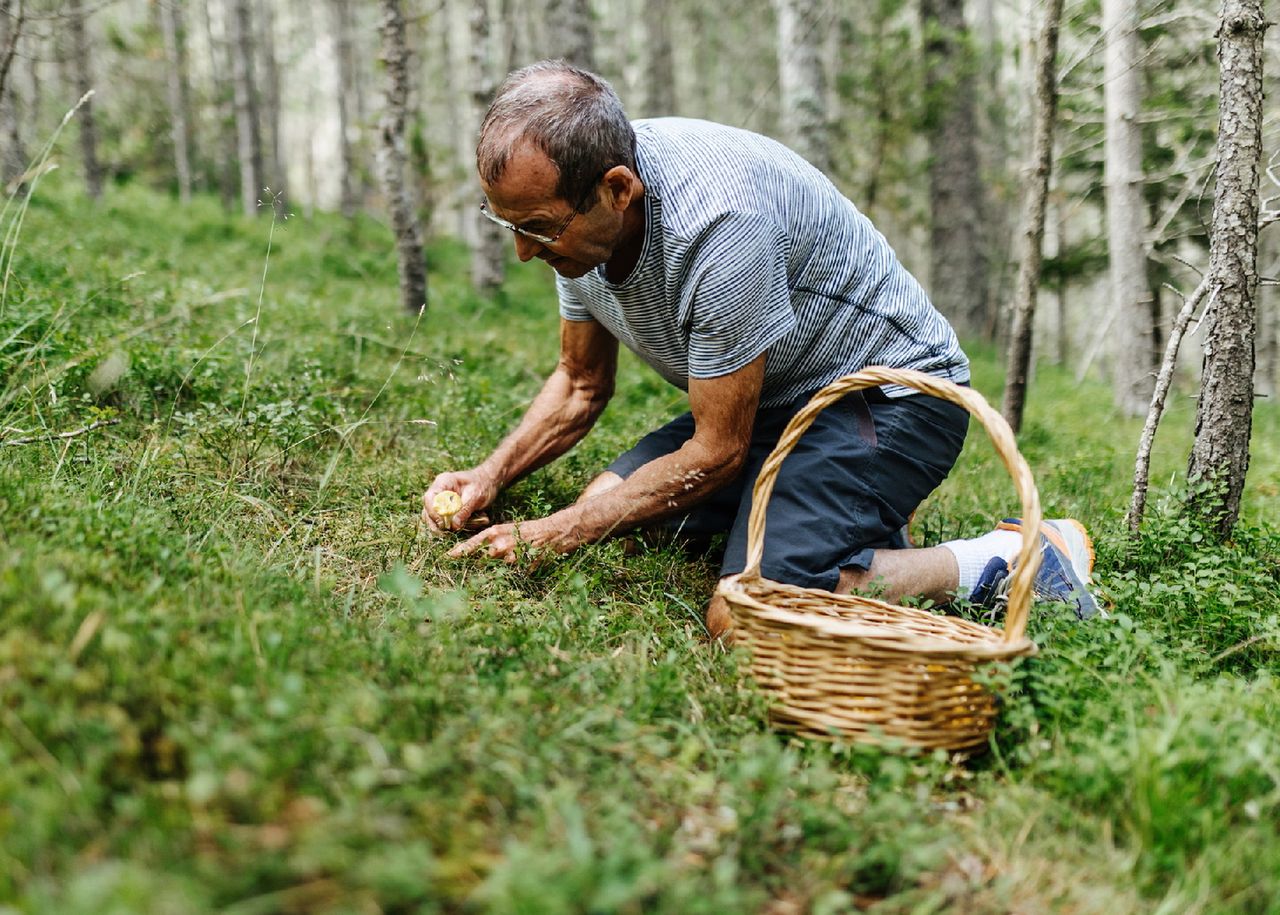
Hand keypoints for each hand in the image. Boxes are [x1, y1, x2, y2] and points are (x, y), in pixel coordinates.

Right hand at [422, 468, 499, 531]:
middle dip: (437, 523)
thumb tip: (453, 526)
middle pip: (428, 510)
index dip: (433, 513)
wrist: (489, 482)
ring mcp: (440, 500)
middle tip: (449, 532)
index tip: (443, 524)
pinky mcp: (446, 509)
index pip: (429, 498)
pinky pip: (443, 520)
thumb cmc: (483, 485)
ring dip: (444, 526)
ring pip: (433, 518)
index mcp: (443, 482)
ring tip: (459, 529)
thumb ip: (464, 510)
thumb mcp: (476, 497)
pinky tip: (465, 524)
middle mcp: (438, 491)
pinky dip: (452, 526)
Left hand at [448, 515, 578, 562]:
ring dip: (502, 569)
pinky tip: (525, 564)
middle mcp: (500, 544)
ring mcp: (511, 556)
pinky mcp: (522, 566)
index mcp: (495, 532)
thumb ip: (493, 540)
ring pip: (498, 569)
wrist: (554, 531)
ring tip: (512, 563)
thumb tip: (480, 553)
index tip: (448, 557)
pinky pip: (513, 574)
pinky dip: (516, 572)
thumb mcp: (509, 529)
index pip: (472, 544)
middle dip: (483, 565)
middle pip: (482, 560)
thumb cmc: (530, 530)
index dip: (460, 551)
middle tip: (481, 569)